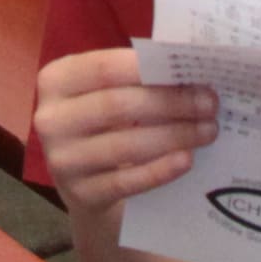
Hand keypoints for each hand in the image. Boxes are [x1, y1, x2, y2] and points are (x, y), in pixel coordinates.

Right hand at [31, 45, 219, 216]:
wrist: (87, 187)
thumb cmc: (104, 125)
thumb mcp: (106, 94)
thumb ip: (135, 78)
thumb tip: (188, 66)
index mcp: (55, 81)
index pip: (103, 68)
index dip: (149, 67)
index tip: (191, 69)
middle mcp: (50, 119)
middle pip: (117, 106)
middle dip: (171, 103)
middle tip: (210, 103)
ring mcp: (63, 161)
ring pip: (126, 145)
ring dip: (174, 135)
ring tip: (208, 130)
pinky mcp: (82, 195)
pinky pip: (128, 181)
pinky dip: (161, 169)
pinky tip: (187, 160)